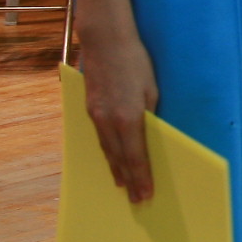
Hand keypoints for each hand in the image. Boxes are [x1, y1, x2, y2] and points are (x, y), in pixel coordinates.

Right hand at [78, 30, 159, 203]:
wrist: (105, 41)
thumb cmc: (135, 62)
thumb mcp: (152, 90)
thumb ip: (150, 115)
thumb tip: (151, 135)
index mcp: (129, 118)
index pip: (136, 156)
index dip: (141, 177)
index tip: (146, 194)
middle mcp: (109, 121)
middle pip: (119, 159)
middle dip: (129, 181)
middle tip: (135, 200)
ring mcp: (96, 115)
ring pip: (106, 149)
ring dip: (115, 169)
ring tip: (121, 186)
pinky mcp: (89, 108)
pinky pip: (99, 137)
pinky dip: (106, 152)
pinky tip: (110, 159)